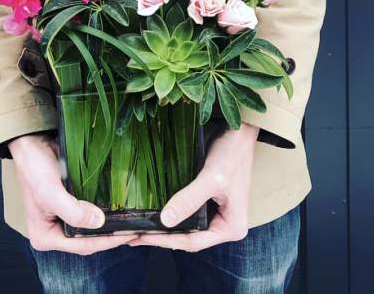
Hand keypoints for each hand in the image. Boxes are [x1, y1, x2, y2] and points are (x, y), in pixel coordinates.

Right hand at [9, 134, 134, 254]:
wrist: (32, 144)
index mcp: (45, 236)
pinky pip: (90, 214)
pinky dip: (105, 214)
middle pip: (87, 240)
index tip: (125, 235)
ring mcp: (63, 218)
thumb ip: (73, 211)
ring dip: (109, 227)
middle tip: (134, 231)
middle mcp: (54, 231)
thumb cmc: (35, 169)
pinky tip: (119, 211)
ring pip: (90, 229)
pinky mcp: (72, 204)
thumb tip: (99, 223)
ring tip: (131, 224)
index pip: (81, 245)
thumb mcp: (50, 192)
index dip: (105, 242)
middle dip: (109, 237)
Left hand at [128, 122, 259, 251]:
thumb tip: (165, 220)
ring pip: (187, 226)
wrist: (239, 132)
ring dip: (164, 227)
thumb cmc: (231, 154)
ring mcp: (217, 214)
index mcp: (231, 227)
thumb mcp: (211, 178)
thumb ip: (190, 199)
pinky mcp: (208, 201)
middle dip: (162, 237)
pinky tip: (153, 212)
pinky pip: (188, 212)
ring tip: (138, 228)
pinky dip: (171, 213)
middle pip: (189, 236)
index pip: (193, 241)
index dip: (166, 241)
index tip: (142, 236)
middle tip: (134, 236)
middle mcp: (225, 225)